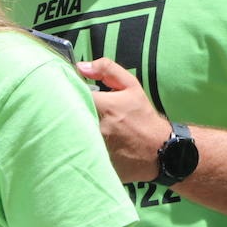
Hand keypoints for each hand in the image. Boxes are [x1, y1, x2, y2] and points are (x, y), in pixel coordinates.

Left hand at [79, 58, 169, 183]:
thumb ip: (108, 70)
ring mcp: (94, 146)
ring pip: (71, 131)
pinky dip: (77, 141)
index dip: (70, 91)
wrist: (157, 149)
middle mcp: (97, 127)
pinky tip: (83, 139)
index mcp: (105, 107)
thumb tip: (81, 66)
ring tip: (80, 123)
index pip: (74, 95)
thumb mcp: (132, 86)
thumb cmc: (142, 116)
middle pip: (69, 114)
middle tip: (75, 107)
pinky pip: (77, 147)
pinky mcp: (92, 160)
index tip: (72, 91)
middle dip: (70, 109)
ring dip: (73, 125)